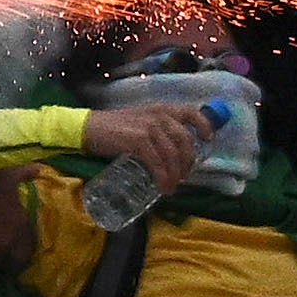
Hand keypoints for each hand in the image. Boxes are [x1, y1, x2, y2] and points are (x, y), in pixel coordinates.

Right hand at [0, 158, 33, 266]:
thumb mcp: (7, 173)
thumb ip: (25, 173)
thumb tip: (39, 170)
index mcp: (17, 226)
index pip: (27, 250)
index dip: (24, 250)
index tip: (20, 247)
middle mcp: (1, 243)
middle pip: (8, 261)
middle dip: (6, 257)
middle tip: (0, 249)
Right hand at [85, 101, 206, 193]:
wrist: (88, 128)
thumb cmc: (113, 128)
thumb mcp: (141, 121)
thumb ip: (158, 129)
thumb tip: (174, 151)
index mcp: (161, 109)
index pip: (191, 113)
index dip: (204, 126)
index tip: (208, 140)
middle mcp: (159, 115)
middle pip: (185, 141)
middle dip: (187, 162)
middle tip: (182, 177)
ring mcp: (149, 127)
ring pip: (173, 155)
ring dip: (175, 175)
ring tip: (170, 187)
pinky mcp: (138, 141)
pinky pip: (158, 163)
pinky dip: (163, 177)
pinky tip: (162, 186)